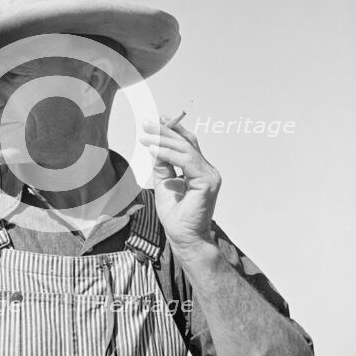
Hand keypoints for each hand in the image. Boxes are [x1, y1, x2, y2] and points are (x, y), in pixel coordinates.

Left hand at [139, 116, 220, 258]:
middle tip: (147, 123)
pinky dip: (168, 154)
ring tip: (145, 137)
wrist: (184, 237)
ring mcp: (210, 175)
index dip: (174, 130)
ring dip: (163, 140)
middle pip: (187, 143)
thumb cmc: (176, 215)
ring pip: (186, 149)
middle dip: (166, 131)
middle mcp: (208, 170)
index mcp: (199, 170)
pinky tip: (153, 150)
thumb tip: (155, 146)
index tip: (158, 118)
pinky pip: (186, 161)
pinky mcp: (207, 182)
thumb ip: (163, 165)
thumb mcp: (164, 183)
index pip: (188, 144)